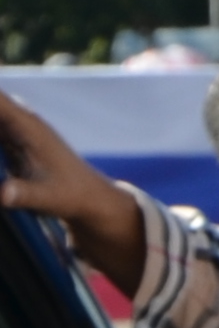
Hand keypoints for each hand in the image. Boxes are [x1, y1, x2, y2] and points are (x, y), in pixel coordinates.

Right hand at [0, 86, 146, 281]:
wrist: (100, 206)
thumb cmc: (80, 198)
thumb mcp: (54, 198)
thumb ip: (27, 195)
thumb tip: (1, 195)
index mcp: (27, 124)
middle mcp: (20, 121)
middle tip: (8, 165)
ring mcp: (14, 131)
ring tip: (12, 170)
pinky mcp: (10, 145)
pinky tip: (1, 169)